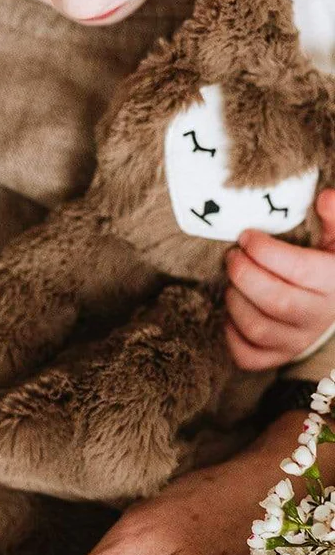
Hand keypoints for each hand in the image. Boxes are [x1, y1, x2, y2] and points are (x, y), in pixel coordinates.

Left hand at [225, 189, 334, 370]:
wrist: (326, 309)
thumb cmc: (323, 267)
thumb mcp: (333, 241)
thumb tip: (325, 196)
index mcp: (333, 283)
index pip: (299, 269)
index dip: (265, 251)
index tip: (246, 236)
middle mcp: (317, 317)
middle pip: (275, 301)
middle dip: (244, 274)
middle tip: (231, 256)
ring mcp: (295, 342)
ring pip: (256, 327)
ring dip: (234, 300)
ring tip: (232, 281)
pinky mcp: (274, 358)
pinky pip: (245, 355)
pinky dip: (229, 334)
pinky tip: (231, 312)